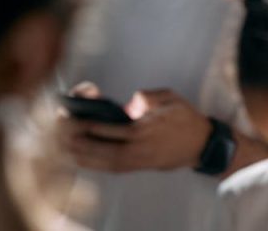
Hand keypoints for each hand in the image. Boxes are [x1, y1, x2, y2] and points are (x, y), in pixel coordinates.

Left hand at [58, 85, 212, 172]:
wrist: (202, 144)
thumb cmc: (186, 118)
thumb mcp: (171, 98)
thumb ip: (149, 98)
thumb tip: (132, 102)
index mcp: (149, 130)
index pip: (118, 131)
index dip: (97, 128)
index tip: (80, 122)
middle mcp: (142, 149)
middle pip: (107, 150)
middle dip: (85, 144)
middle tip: (65, 136)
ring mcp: (140, 160)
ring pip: (108, 163)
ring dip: (87, 158)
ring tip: (67, 149)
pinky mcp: (140, 166)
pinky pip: (114, 168)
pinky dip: (97, 165)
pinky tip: (84, 159)